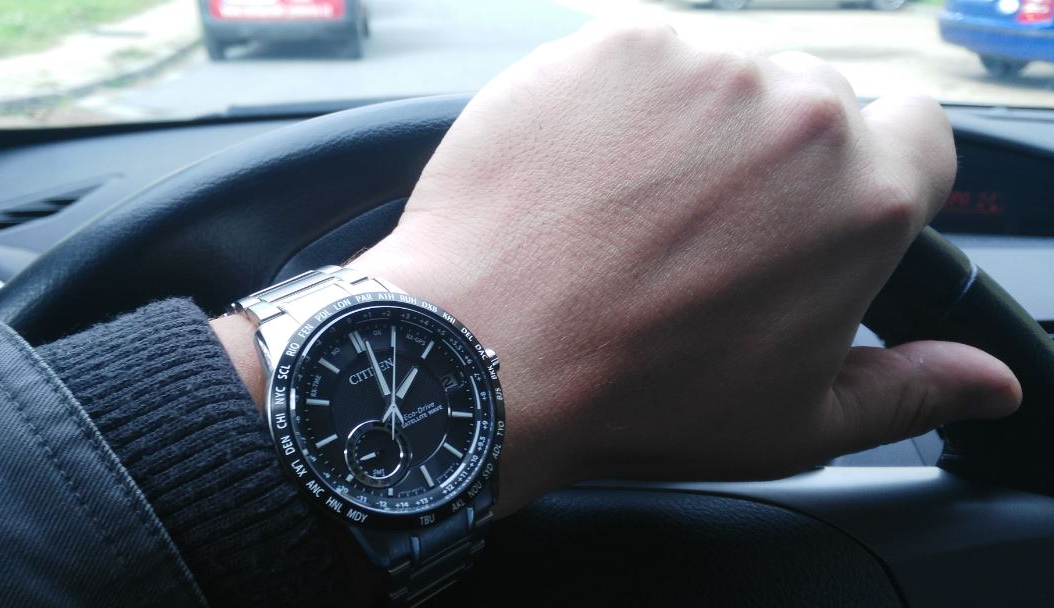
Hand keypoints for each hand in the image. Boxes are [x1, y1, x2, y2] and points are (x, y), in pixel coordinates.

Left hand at [346, 22, 1020, 515]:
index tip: (811, 207)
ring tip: (629, 206)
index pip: (917, 135)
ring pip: (724, 74)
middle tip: (698, 225)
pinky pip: (640, 56)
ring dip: (691, 123)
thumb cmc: (636, 393)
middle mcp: (799, 114)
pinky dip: (618, 101)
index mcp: (866, 197)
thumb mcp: (794, 423)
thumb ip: (908, 389)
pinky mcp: (615, 41)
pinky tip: (584, 172)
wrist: (487, 353)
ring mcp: (703, 66)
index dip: (867, 171)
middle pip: (815, 101)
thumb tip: (987, 379)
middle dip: (771, 154)